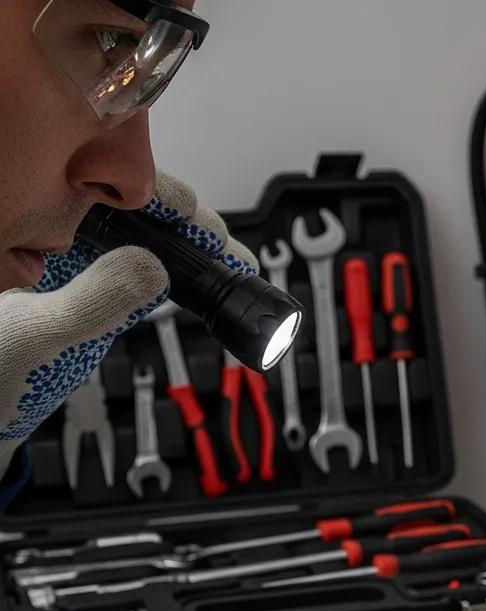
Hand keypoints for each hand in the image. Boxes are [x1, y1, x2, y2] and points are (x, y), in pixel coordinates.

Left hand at [0, 171, 255, 478]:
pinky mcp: (101, 292)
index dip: (151, 190)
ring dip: (195, 250)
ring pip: (151, 240)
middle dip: (188, 222)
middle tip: (223, 247)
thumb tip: (152, 269)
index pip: (102, 185)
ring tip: (236, 266)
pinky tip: (212, 283)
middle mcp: (64, 234)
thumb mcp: (33, 333)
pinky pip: (149, 273)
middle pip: (138, 209)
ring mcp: (86, 263)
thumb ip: (89, 303)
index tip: (186, 211)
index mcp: (37, 223)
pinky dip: (186, 276)